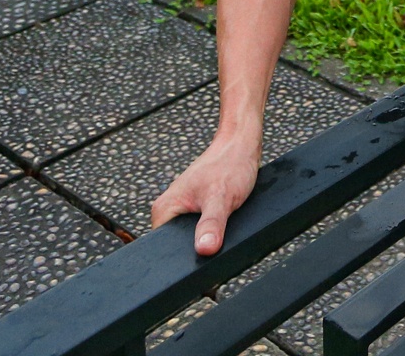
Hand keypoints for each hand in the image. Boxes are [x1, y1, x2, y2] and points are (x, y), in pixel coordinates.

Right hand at [151, 134, 259, 255]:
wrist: (241, 145)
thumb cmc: (230, 165)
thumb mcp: (222, 198)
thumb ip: (212, 224)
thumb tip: (204, 249)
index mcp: (164, 209)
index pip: (162, 247)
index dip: (181, 258)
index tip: (199, 259)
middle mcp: (169, 210)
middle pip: (177, 245)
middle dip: (195, 249)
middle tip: (214, 243)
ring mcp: (182, 209)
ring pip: (191, 237)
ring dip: (205, 239)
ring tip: (220, 232)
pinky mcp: (196, 209)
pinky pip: (200, 228)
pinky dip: (212, 230)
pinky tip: (223, 227)